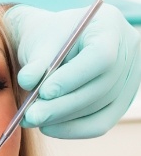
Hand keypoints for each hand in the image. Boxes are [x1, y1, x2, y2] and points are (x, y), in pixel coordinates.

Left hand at [4, 3, 140, 137]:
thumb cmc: (46, 38)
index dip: (72, 78)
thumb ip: (34, 62)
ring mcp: (129, 78)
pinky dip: (72, 129)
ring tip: (32, 119)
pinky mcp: (120, 101)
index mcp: (109, 25)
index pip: (101, 56)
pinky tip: (48, 127)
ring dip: (62, 119)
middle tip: (31, 115)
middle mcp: (127, 51)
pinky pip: (100, 123)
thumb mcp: (37, 42)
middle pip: (100, 87)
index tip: (44, 92)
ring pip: (99, 108)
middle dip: (62, 106)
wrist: (53, 44)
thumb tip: (27, 81)